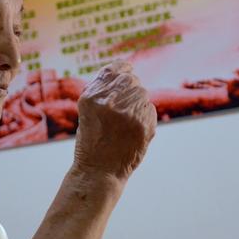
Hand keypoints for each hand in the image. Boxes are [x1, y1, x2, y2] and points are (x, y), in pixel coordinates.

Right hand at [72, 60, 156, 181]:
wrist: (99, 171)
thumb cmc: (92, 139)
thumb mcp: (88, 110)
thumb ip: (103, 89)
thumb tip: (127, 67)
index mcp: (91, 98)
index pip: (114, 69)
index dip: (123, 68)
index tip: (127, 68)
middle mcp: (109, 103)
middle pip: (131, 80)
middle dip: (130, 88)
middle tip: (123, 107)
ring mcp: (128, 114)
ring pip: (142, 93)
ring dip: (137, 103)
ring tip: (125, 121)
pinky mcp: (144, 125)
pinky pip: (150, 109)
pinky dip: (144, 116)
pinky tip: (132, 129)